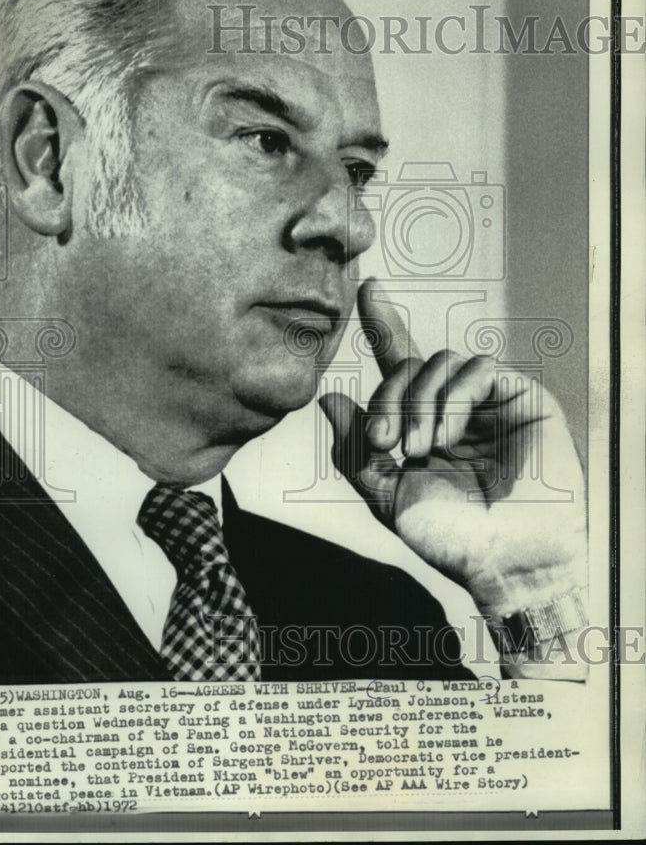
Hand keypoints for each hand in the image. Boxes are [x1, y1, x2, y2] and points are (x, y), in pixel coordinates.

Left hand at [319, 279, 586, 635]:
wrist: (507, 561)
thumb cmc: (454, 539)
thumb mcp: (388, 496)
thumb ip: (354, 451)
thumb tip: (328, 399)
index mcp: (426, 425)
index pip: (402, 365)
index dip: (384, 324)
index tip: (367, 289)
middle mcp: (457, 408)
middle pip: (412, 365)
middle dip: (388, 398)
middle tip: (382, 443)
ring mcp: (490, 401)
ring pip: (441, 362)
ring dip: (419, 403)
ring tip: (418, 449)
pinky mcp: (522, 396)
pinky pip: (479, 369)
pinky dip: (454, 398)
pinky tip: (447, 436)